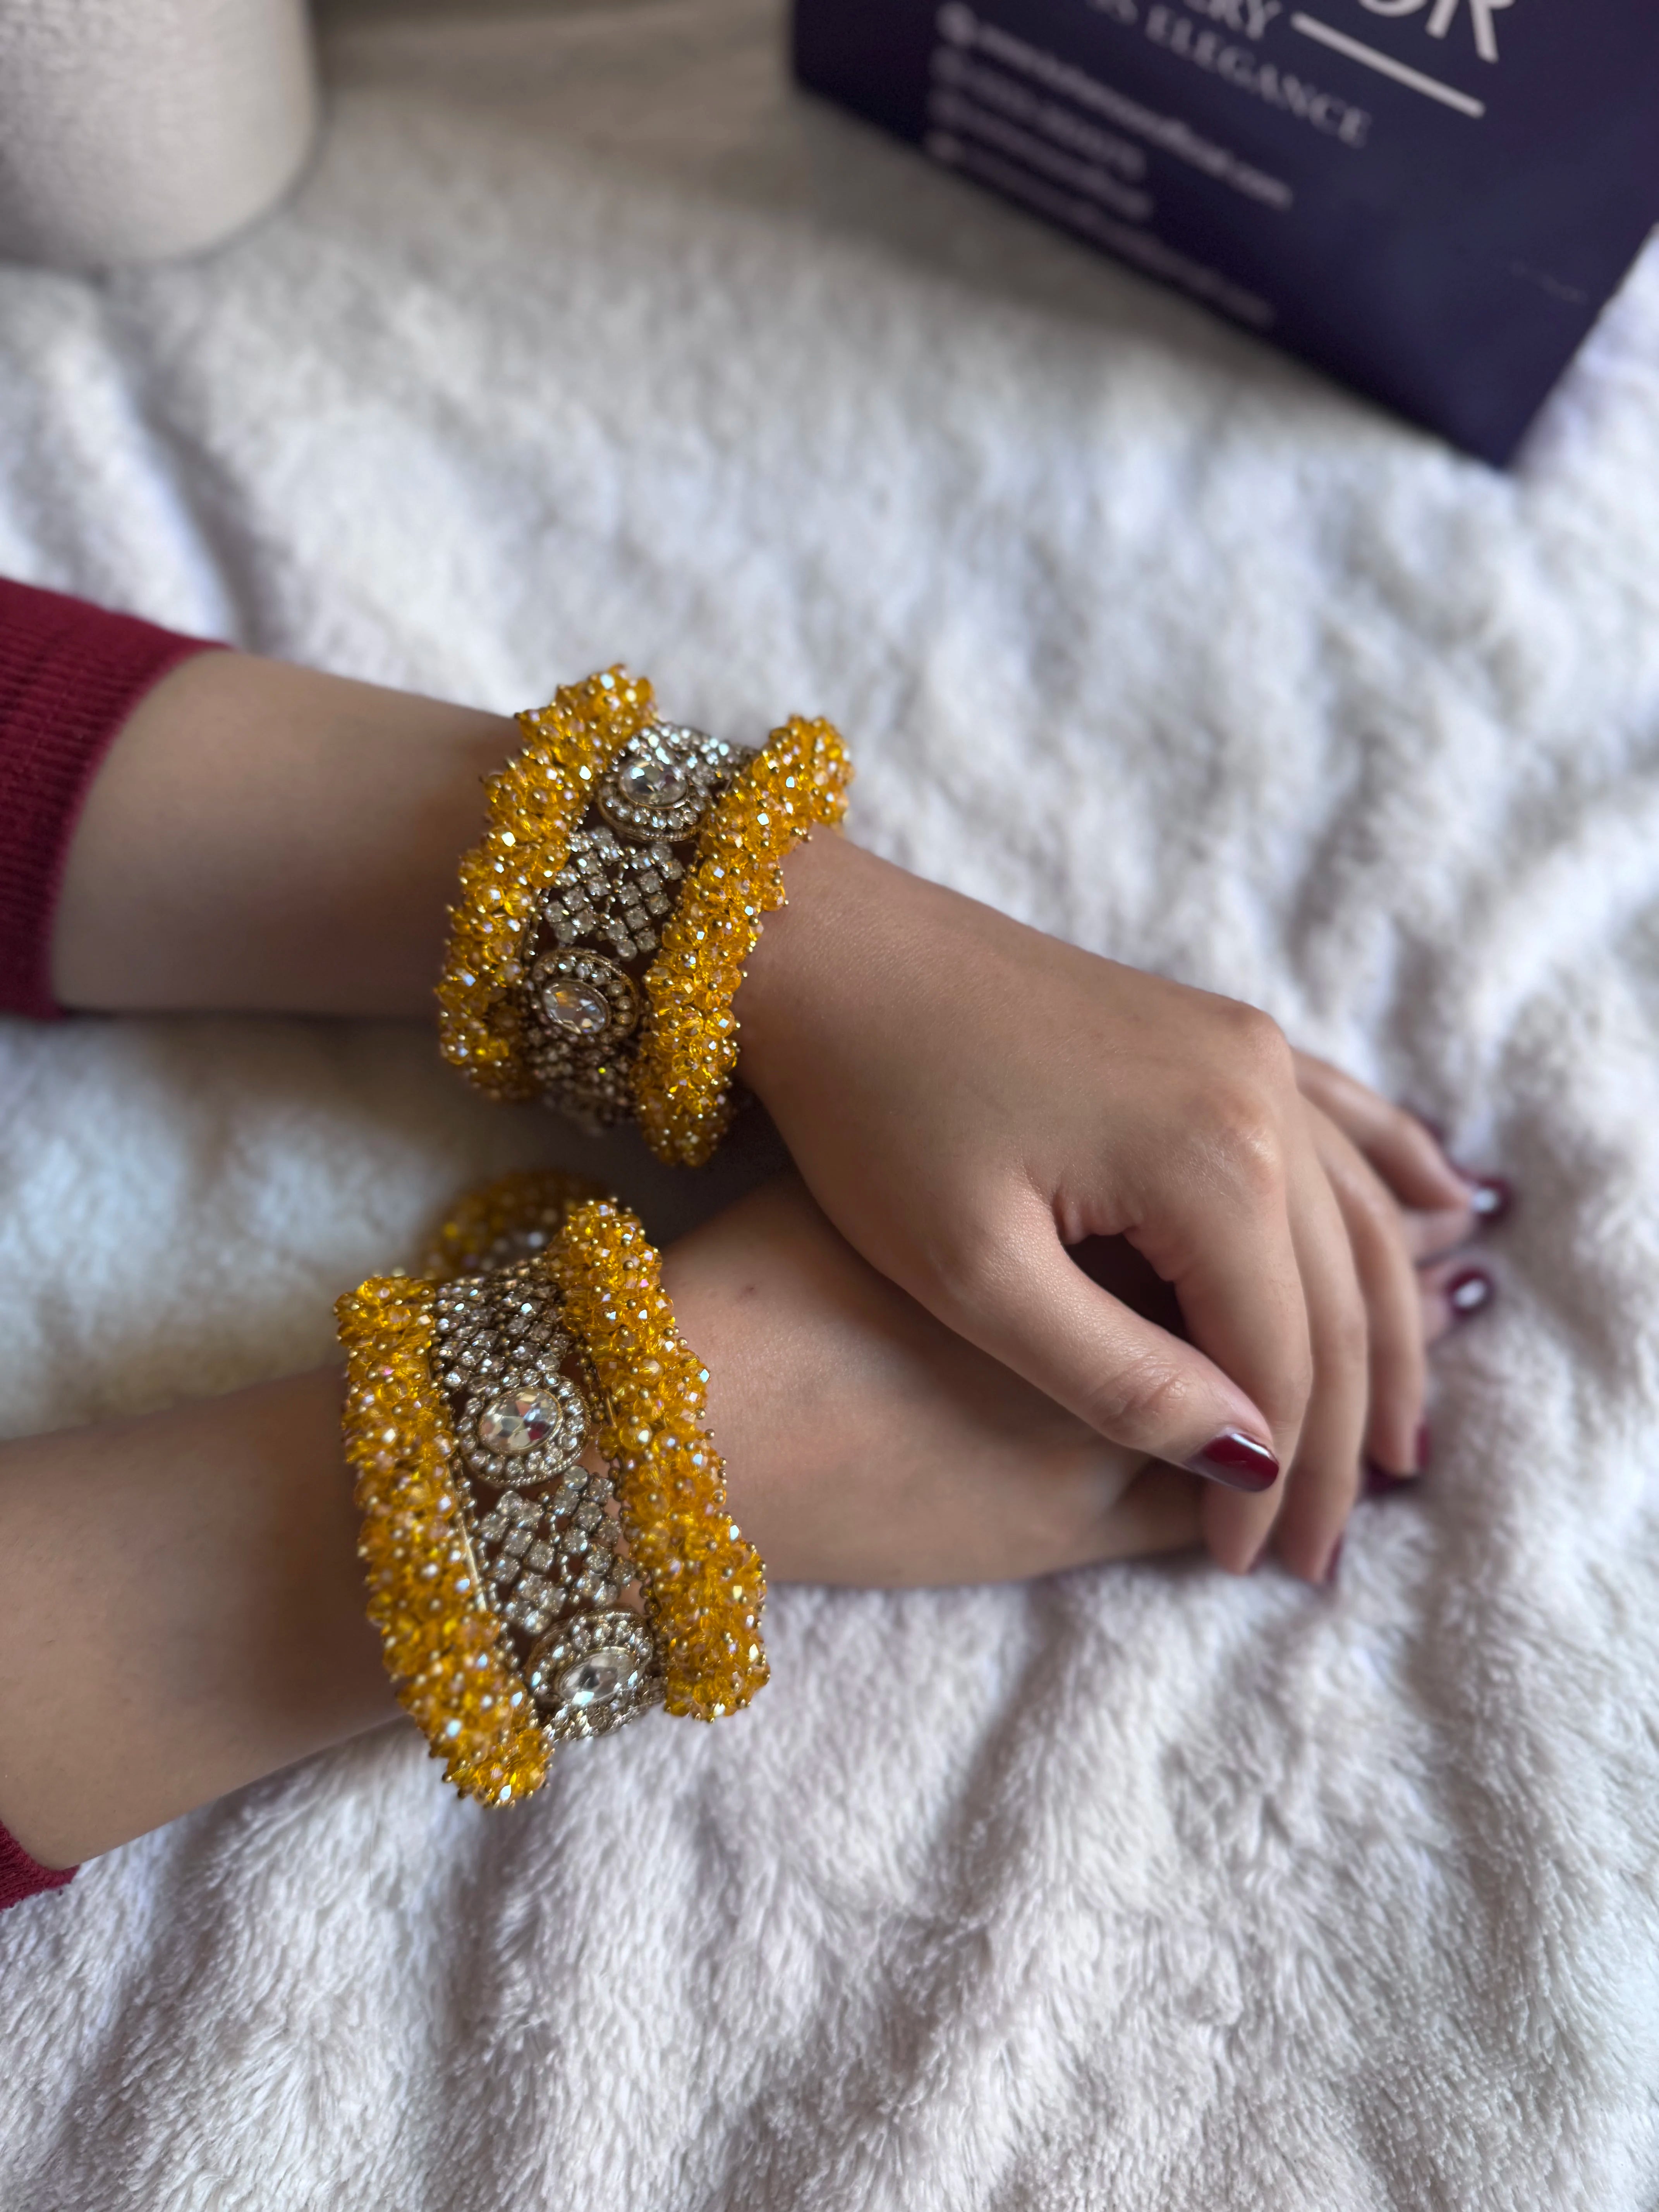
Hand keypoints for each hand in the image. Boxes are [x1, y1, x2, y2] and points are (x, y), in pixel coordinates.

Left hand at [738, 838, 1490, 1584]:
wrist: (829, 953)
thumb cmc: (874, 1109)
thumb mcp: (975, 1271)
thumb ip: (1117, 1374)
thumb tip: (1247, 1456)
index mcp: (1210, 1158)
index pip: (1276, 1360)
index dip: (1270, 1480)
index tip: (1243, 1568)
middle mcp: (1256, 1091)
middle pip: (1333, 1300)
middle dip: (1332, 1438)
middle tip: (1318, 1552)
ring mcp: (1242, 1047)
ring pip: (1351, 1218)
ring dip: (1379, 1335)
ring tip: (1395, 1443)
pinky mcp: (1210, 1029)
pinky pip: (1336, 1117)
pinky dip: (1387, 1180)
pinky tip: (1442, 1208)